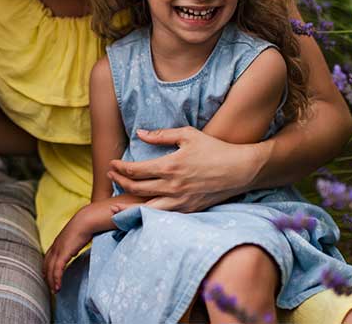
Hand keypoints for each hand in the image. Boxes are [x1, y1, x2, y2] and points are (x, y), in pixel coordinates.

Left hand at [43, 212, 94, 292]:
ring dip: (51, 281)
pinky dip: (56, 279)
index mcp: (58, 242)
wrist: (86, 220)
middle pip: (46, 265)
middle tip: (50, 287)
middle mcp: (55, 246)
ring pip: (50, 270)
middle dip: (47, 277)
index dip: (46, 268)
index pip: (48, 258)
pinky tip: (58, 286)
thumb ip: (72, 244)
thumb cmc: (84, 225)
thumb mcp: (76, 236)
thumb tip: (74, 250)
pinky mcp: (63, 254)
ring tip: (54, 291)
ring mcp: (58, 250)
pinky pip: (57, 270)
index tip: (47, 276)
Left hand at [105, 127, 264, 212]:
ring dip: (127, 206)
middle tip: (111, 176)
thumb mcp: (188, 135)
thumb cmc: (214, 149)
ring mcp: (179, 201)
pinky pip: (162, 216)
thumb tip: (140, 134)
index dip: (120, 167)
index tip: (113, 164)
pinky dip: (146, 216)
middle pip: (136, 188)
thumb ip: (162, 135)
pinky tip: (139, 214)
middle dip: (119, 182)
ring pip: (145, 209)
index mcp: (170, 166)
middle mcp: (171, 186)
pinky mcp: (188, 210)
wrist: (239, 170)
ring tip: (115, 203)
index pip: (135, 170)